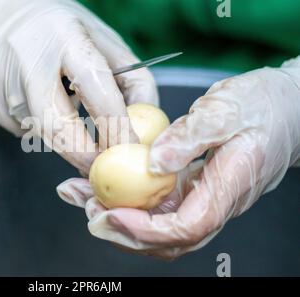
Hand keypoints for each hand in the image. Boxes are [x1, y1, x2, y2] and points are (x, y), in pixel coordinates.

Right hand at [0, 0, 157, 174]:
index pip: (96, 92)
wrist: (5, 16)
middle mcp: (28, 55)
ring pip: (37, 130)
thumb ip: (134, 84)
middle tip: (98, 169)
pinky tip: (35, 99)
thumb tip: (143, 130)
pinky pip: (17, 127)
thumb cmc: (65, 33)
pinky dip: (34, 125)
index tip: (128, 154)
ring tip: (61, 105)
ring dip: (58, 135)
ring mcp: (0, 76)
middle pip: (56, 126)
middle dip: (82, 155)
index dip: (115, 130)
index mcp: (67, 37)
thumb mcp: (107, 44)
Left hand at [57, 57, 299, 258]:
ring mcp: (200, 199)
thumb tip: (152, 162)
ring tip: (80, 194)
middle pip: (166, 240)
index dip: (145, 230)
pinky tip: (98, 184)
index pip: (186, 228)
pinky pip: (155, 206)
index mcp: (228, 189)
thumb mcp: (227, 108)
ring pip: (156, 226)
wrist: (286, 109)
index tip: (110, 214)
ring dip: (116, 218)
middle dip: (121, 232)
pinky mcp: (190, 189)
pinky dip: (124, 201)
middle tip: (85, 207)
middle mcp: (213, 204)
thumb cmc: (263, 105)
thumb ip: (191, 135)